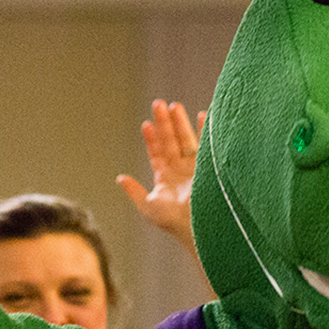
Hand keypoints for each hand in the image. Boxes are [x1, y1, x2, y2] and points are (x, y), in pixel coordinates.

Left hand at [116, 99, 204, 253]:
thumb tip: (120, 178)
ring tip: (174, 106)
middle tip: (158, 104)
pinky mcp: (208, 166)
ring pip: (186, 140)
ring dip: (180, 123)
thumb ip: (134, 191)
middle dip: (165, 123)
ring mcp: (195, 167)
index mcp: (165, 179)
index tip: (146, 124)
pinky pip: (205, 144)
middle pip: (171, 141)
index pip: (156, 153)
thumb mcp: (148, 206)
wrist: (198, 225)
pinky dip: (204, 130)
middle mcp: (180, 171)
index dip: (151, 138)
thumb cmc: (172, 221)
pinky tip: (201, 115)